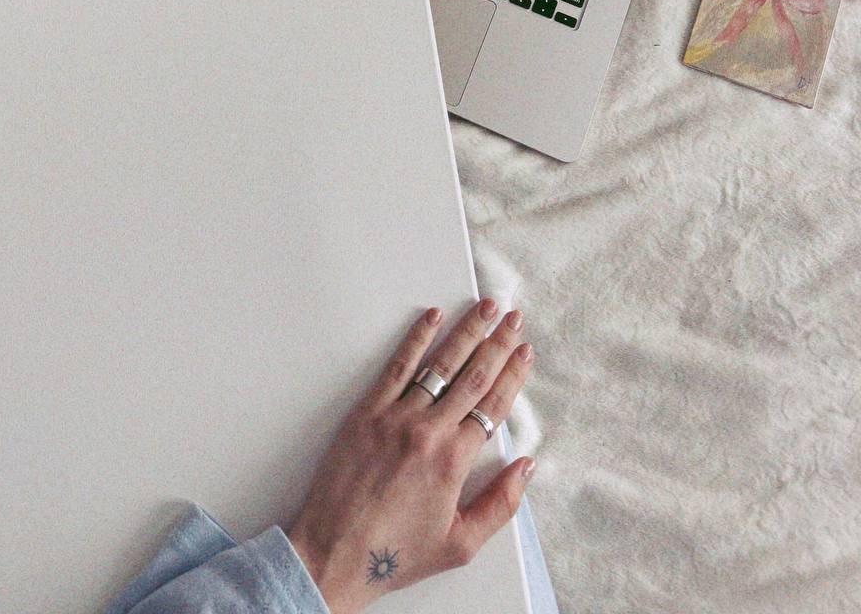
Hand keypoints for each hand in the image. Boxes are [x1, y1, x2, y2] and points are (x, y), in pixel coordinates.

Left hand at [287, 299, 534, 612]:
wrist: (334, 553)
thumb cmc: (396, 553)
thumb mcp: (460, 543)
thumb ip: (500, 503)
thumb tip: (526, 466)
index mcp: (454, 461)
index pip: (493, 404)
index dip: (513, 373)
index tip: (524, 351)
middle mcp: (428, 431)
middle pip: (472, 375)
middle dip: (497, 342)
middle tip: (512, 317)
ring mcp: (396, 417)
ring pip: (439, 364)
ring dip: (465, 332)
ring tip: (483, 307)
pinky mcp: (367, 412)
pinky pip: (396, 367)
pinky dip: (416, 339)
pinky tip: (431, 317)